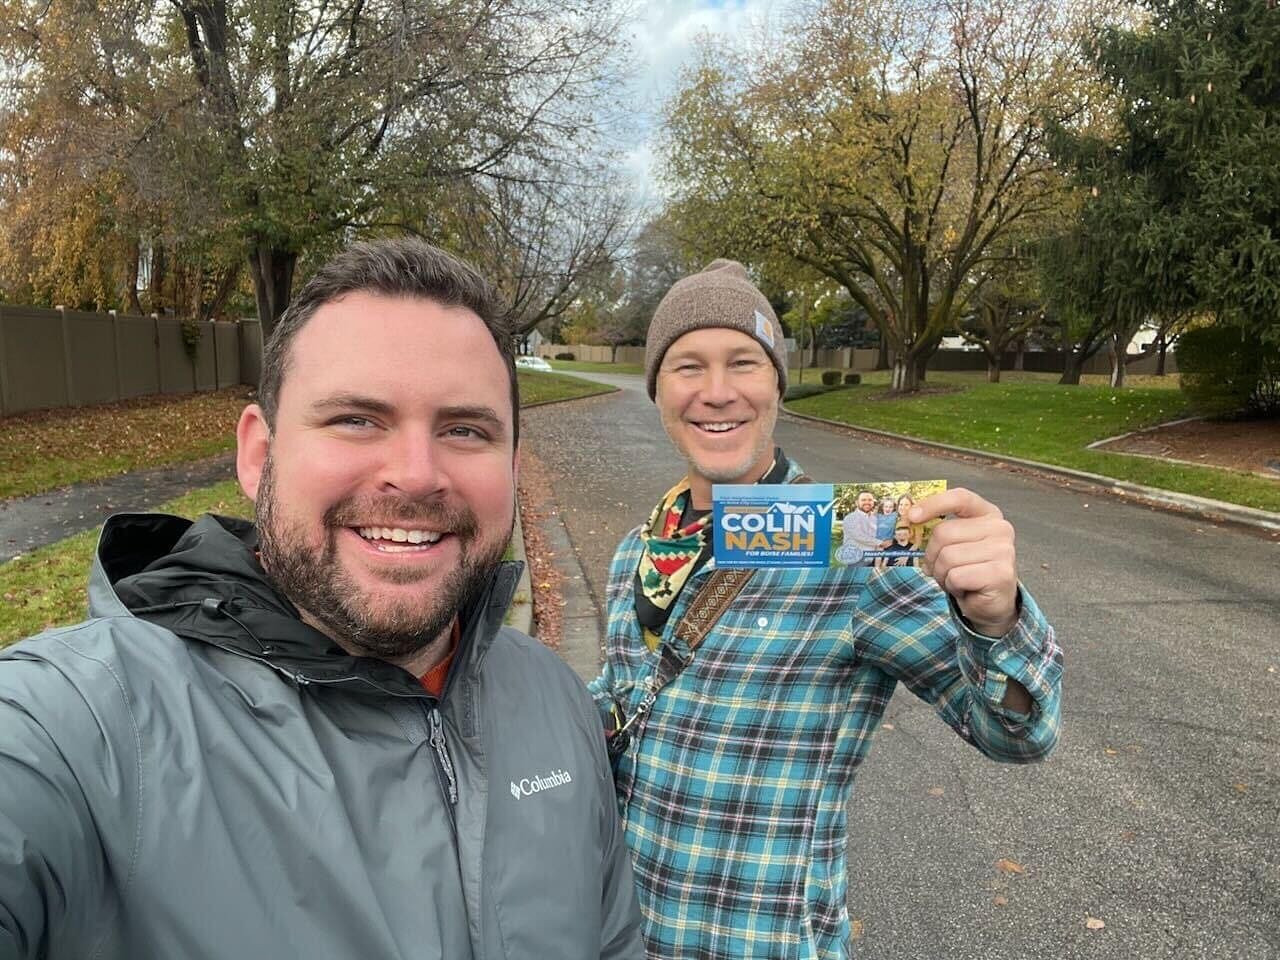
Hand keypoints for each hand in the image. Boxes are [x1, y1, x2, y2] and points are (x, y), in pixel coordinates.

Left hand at [909, 488, 1018, 635]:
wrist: (991, 602)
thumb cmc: (968, 568)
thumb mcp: (953, 544)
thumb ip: (938, 529)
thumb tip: (910, 520)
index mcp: (987, 514)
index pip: (960, 498)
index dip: (934, 504)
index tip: (912, 516)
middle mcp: (999, 528)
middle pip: (944, 533)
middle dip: (932, 555)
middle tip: (939, 568)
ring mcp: (1003, 550)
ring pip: (948, 557)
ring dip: (942, 574)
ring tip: (955, 579)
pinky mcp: (1001, 573)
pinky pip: (956, 576)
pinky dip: (952, 586)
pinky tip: (964, 588)